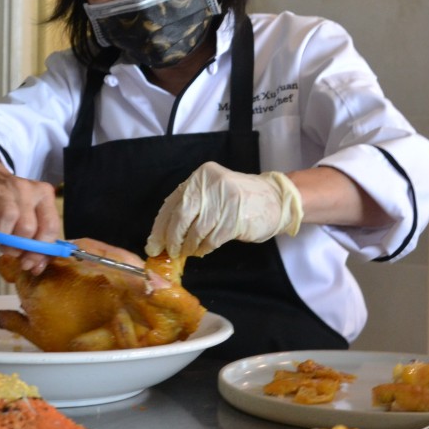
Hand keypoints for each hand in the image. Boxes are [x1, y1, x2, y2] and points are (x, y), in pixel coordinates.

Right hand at [0, 147, 60, 272]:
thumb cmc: (10, 202)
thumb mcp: (28, 216)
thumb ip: (36, 244)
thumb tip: (35, 268)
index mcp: (44, 195)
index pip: (50, 228)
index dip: (39, 251)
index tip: (29, 263)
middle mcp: (28, 189)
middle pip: (28, 228)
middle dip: (17, 247)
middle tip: (8, 249)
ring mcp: (5, 189)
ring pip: (8, 221)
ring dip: (0, 238)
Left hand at [145, 161, 303, 258]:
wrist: (275, 200)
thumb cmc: (240, 199)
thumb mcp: (213, 192)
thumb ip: (192, 205)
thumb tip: (164, 232)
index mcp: (200, 176)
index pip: (172, 203)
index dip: (160, 226)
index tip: (153, 243)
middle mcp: (210, 185)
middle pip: (180, 217)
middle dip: (171, 238)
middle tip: (168, 252)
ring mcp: (223, 202)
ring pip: (195, 231)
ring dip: (188, 246)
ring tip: (188, 251)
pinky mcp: (234, 219)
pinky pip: (211, 240)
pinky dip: (203, 248)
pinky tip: (202, 250)